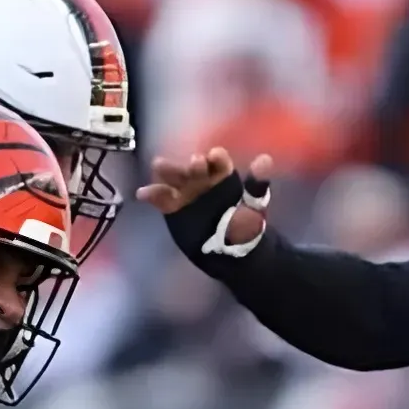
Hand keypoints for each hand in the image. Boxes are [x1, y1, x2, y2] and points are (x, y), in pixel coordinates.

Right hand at [140, 148, 273, 258]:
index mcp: (222, 176)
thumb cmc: (245, 226)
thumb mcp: (253, 206)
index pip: (218, 162)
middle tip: (193, 162)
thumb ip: (256, 185)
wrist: (230, 252)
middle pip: (193, 168)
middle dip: (191, 164)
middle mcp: (202, 180)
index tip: (215, 156)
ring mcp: (186, 193)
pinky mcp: (173, 207)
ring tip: (158, 165)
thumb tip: (265, 159)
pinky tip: (143, 193)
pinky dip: (151, 194)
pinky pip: (161, 198)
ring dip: (167, 171)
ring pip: (174, 179)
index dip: (216, 158)